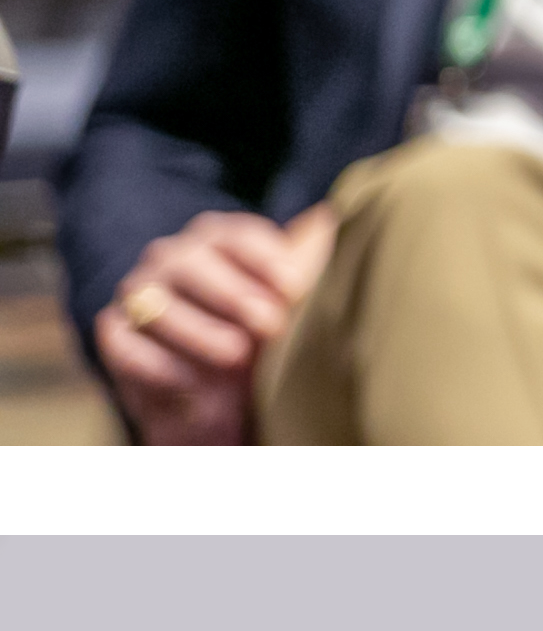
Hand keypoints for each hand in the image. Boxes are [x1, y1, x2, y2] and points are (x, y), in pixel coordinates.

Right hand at [90, 203, 330, 443]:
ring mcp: (140, 296)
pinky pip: (126, 344)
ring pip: (154, 299)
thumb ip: (308, 268)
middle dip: (232, 292)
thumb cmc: (263, 349)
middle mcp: (173, 261)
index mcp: (218, 245)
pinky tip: (192, 384)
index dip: (264, 257)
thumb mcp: (292, 312)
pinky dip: (158, 363)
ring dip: (196, 328)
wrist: (221, 408)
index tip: (296, 287)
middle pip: (193, 261)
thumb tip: (336, 222)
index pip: (236, 236)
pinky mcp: (117, 338)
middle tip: (271, 323)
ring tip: (236, 354)